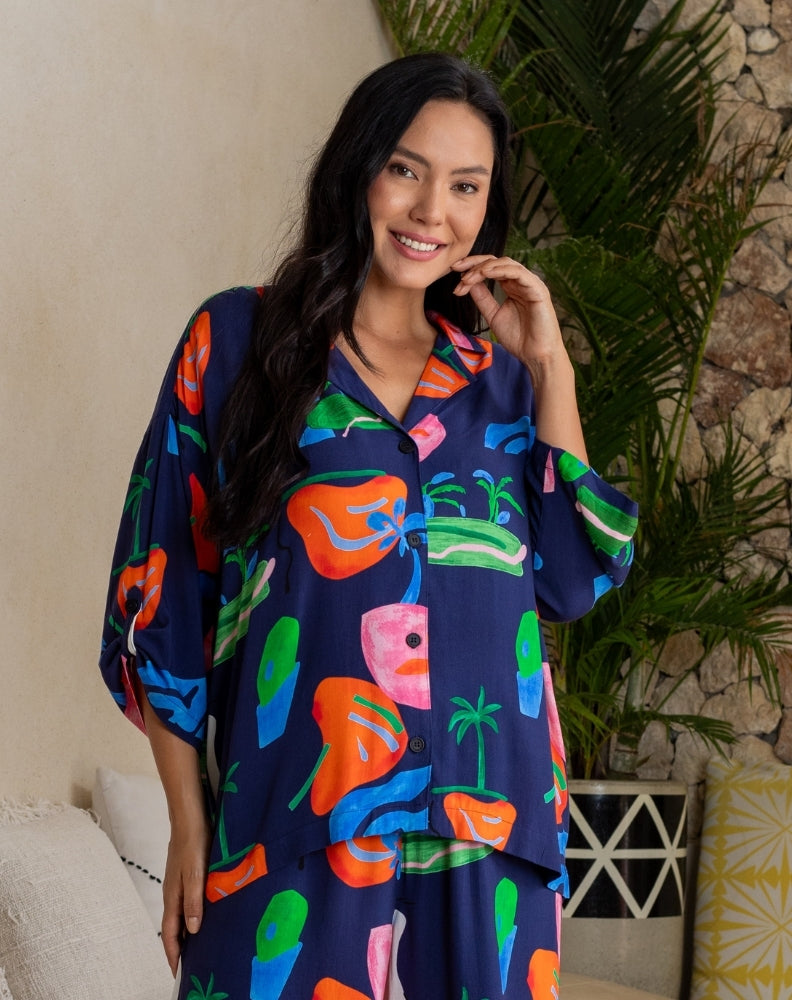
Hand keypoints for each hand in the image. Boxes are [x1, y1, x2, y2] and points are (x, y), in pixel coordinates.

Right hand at [161, 813, 210, 975]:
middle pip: (174, 927)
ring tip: (199, 946)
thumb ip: (193, 900)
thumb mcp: (195, 873)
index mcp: (172, 896)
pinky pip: (188, 901)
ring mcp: (179, 883)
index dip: (173, 953)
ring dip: (187, 932)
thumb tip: (192, 930)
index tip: (178, 973)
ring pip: (181, 914)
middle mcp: (173, 893)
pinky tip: (205, 914)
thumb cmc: (193, 842)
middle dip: (179, 947)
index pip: (170, 933)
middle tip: (190, 965)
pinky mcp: (187, 874)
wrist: (189, 816)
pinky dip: (193, 914)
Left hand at [451, 255, 566, 369]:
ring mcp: (531, 284)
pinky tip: (484, 273)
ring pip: (506, 263)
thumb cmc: (519, 339)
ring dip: (484, 267)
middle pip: (496, 261)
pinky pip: (518, 273)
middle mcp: (521, 282)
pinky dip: (500, 270)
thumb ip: (483, 298)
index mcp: (512, 286)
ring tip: (468, 277)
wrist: (536, 356)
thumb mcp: (493, 315)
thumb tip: (467, 283)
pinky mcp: (538, 289)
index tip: (454, 271)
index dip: (472, 267)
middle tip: (456, 268)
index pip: (491, 268)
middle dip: (474, 263)